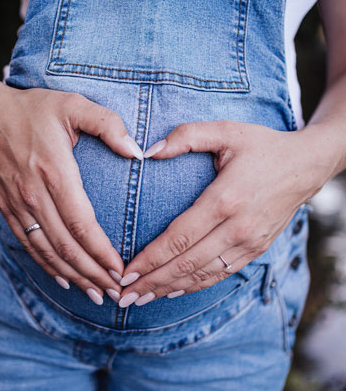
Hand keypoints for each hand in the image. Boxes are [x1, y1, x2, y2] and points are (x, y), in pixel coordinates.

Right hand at [0, 70, 143, 304]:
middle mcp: (35, 195)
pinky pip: (29, 245)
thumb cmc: (34, 109)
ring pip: (48, 252)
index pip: (82, 224)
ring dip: (74, 276)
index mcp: (55, 172)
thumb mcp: (74, 105)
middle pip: (67, 246)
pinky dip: (47, 266)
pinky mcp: (8, 208)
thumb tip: (137, 152)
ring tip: (96, 294)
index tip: (121, 270)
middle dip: (94, 273)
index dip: (102, 252)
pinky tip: (63, 279)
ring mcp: (19, 205)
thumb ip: (108, 125)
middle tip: (116, 292)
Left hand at [118, 120, 327, 306]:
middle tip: (123, 295)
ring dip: (169, 289)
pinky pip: (220, 274)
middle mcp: (238, 228)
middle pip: (186, 264)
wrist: (307, 166)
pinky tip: (174, 290)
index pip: (179, 238)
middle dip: (151, 282)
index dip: (150, 259)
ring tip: (141, 299)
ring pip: (202, 275)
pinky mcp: (256, 249)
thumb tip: (148, 151)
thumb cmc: (264, 147)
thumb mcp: (226, 131)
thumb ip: (186, 136)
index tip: (125, 272)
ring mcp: (249, 243)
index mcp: (225, 199)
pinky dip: (195, 286)